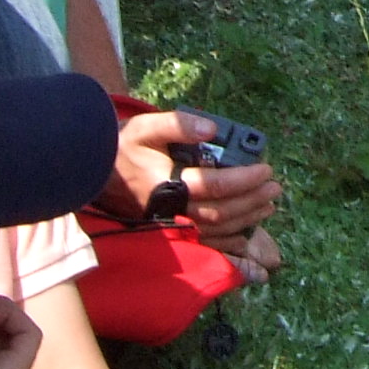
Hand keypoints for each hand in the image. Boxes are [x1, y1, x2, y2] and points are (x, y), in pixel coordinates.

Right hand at [114, 106, 280, 243]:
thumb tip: (211, 129)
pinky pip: (204, 244)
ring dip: (246, 220)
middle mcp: (171, 210)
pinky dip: (228, 243)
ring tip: (268, 206)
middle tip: (274, 187)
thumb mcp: (147, 127)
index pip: (215, 185)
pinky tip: (245, 236)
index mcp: (168, 183)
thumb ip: (179, 124)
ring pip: (216, 230)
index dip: (244, 178)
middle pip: (220, 212)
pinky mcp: (169, 232)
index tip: (265, 169)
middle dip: (252, 200)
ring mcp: (170, 225)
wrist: (94, 172)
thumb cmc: (124, 147)